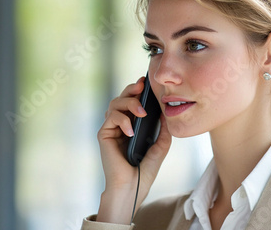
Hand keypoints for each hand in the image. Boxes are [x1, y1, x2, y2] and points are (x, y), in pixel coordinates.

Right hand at [96, 77, 171, 223]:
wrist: (133, 187)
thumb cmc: (145, 170)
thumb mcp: (160, 146)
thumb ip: (163, 129)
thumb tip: (166, 112)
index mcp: (133, 124)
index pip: (134, 101)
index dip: (138, 90)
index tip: (147, 82)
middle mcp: (121, 124)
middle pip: (122, 97)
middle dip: (132, 89)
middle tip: (142, 88)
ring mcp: (112, 129)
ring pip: (115, 103)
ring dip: (129, 103)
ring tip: (141, 112)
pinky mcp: (104, 135)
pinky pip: (111, 117)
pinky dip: (122, 120)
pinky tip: (131, 131)